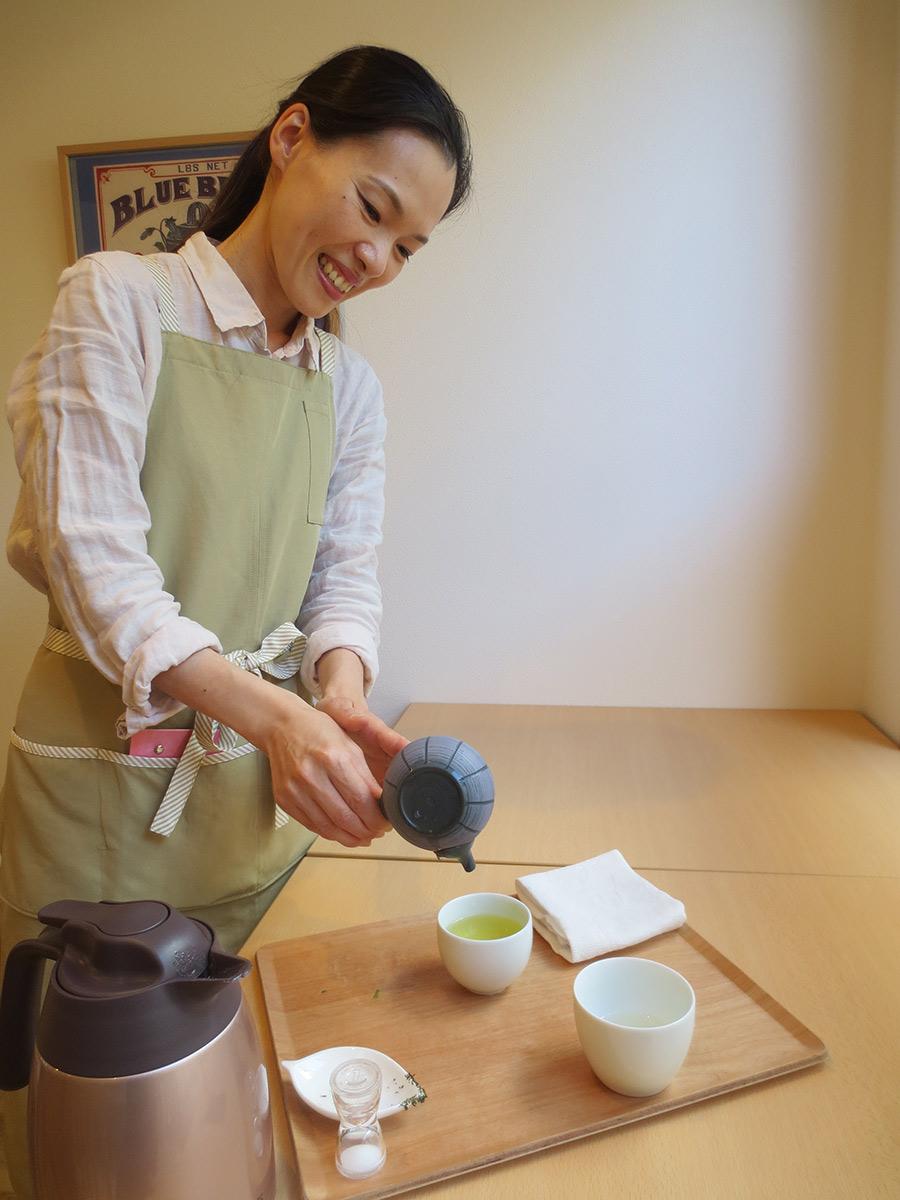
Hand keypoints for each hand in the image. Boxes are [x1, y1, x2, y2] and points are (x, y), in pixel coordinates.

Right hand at [261, 695, 392, 847]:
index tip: (386, 822)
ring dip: (350, 837)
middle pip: (346, 818)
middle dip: (367, 831)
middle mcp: (311, 775)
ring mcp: (295, 789)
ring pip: (328, 828)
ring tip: (363, 836)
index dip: (377, 818)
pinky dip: (331, 833)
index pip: (361, 800)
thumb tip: (381, 805)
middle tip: (377, 832)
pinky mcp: (285, 799)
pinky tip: (343, 831)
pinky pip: (312, 826)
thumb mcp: (350, 746)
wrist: (283, 727)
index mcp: (332, 758)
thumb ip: (366, 777)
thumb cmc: (318, 730)